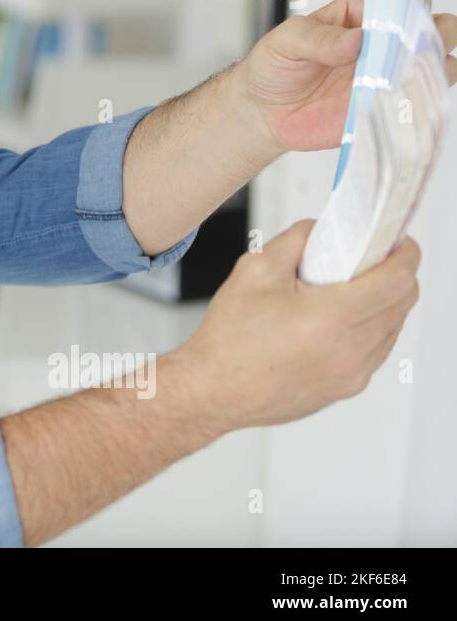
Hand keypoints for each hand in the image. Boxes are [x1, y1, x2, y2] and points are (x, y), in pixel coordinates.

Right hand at [177, 220, 419, 433]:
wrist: (214, 390)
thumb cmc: (229, 338)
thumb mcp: (254, 270)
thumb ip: (296, 240)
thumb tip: (322, 229)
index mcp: (331, 317)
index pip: (397, 280)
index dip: (405, 254)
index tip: (398, 241)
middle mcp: (350, 350)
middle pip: (403, 302)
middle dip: (394, 274)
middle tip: (368, 259)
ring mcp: (352, 373)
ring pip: (393, 327)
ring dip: (382, 303)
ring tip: (346, 291)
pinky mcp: (347, 388)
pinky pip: (376, 350)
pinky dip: (368, 328)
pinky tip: (337, 320)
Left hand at [238, 0, 456, 152]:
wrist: (264, 112)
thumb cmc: (274, 67)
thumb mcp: (285, 42)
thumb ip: (318, 38)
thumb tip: (355, 39)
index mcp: (360, 13)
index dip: (407, 9)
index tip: (396, 26)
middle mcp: (382, 41)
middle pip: (432, 27)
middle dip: (435, 35)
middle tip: (410, 53)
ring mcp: (388, 74)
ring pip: (437, 64)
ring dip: (436, 69)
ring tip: (407, 80)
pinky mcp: (386, 106)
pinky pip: (420, 103)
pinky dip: (423, 103)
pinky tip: (405, 106)